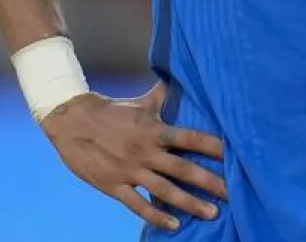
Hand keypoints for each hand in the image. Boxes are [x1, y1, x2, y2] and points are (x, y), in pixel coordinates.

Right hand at [41, 83, 226, 231]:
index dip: (213, 146)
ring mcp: (130, 170)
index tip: (234, 154)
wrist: (71, 122)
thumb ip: (161, 96)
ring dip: (190, 203)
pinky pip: (138, 205)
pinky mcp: (114, 186)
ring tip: (212, 213)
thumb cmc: (111, 111)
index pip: (190, 138)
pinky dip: (157, 216)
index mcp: (154, 130)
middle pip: (184, 169)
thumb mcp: (139, 103)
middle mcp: (146, 151)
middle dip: (210, 182)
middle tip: (233, 193)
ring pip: (165, 190)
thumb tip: (178, 79)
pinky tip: (174, 225)